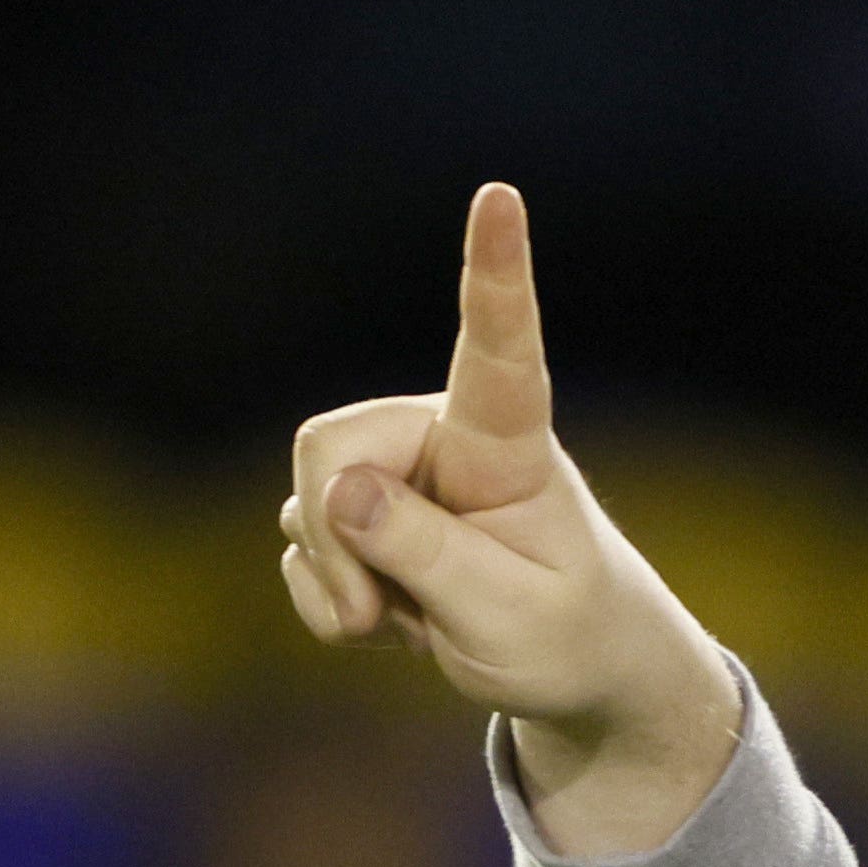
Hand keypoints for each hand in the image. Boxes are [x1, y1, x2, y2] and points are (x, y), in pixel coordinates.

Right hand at [281, 184, 751, 856]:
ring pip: (307, 503)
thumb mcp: (509, 620)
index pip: (501, 349)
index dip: (494, 274)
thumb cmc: (565, 635)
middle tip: (378, 615)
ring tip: (409, 617)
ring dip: (340, 585)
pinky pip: (300, 548)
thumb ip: (428, 557)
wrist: (567, 668)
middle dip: (336, 542)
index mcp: (509, 446)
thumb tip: (340, 490)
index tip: (501, 198)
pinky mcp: (360, 506)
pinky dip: (329, 601)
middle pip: (329, 446)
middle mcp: (443, 434)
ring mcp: (395, 468)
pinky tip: (385, 615)